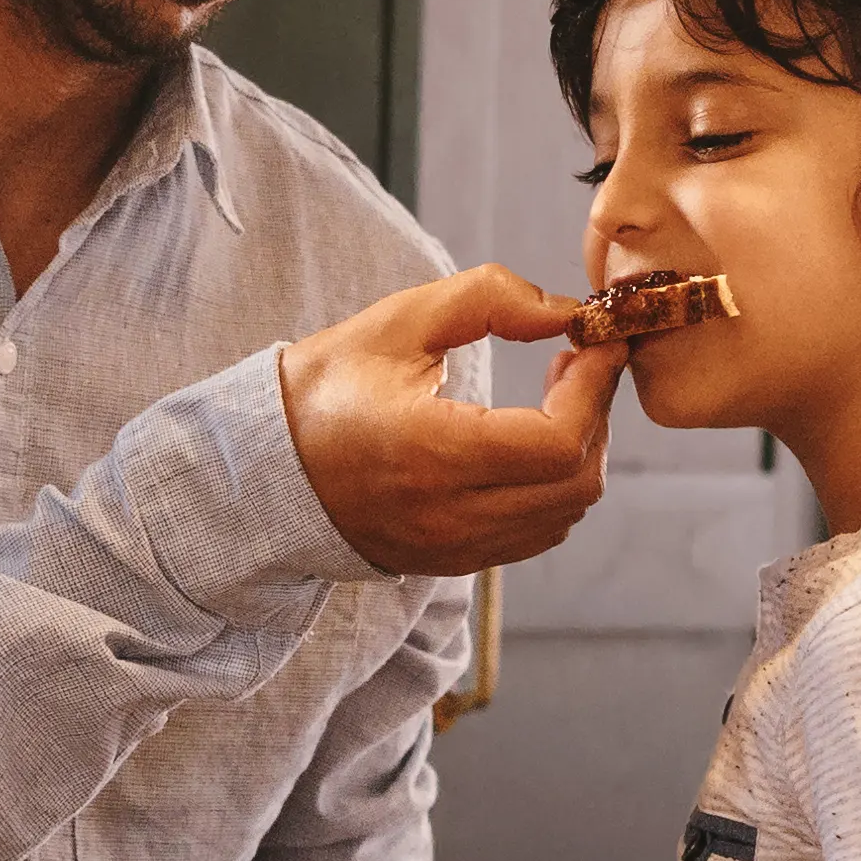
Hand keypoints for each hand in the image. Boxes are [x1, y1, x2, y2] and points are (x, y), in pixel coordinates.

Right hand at [278, 266, 621, 577]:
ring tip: (554, 397)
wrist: (264, 469)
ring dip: (580, 451)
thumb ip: (488, 299)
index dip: (595, 389)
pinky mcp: (454, 561)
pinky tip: (530, 440)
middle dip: (596, 415)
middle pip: (577, 482)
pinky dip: (555, 486)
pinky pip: (536, 532)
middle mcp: (447, 515)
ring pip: (565, 513)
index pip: (558, 442)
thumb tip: (565, 311)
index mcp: (430, 453)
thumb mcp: (397, 322)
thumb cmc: (326, 389)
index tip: (596, 341)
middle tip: (578, 363)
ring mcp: (453, 548)